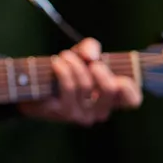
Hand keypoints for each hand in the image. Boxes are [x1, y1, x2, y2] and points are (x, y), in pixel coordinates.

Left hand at [21, 37, 142, 125]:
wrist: (30, 86)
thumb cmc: (63, 71)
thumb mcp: (80, 56)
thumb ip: (90, 48)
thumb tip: (91, 56)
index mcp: (110, 99)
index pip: (132, 100)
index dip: (129, 86)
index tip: (116, 74)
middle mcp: (99, 111)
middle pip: (110, 89)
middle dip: (99, 68)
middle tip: (88, 60)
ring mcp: (81, 114)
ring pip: (85, 85)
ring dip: (74, 64)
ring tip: (64, 56)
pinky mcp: (62, 111)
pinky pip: (67, 87)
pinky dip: (62, 70)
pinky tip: (56, 62)